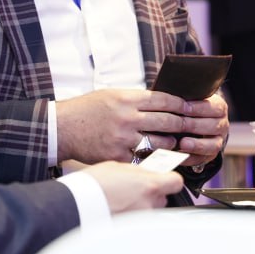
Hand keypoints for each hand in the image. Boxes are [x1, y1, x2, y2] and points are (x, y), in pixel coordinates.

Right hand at [55, 88, 225, 164]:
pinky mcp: (117, 156)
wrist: (63, 128)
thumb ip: (136, 100)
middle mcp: (127, 117)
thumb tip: (162, 103)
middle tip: (192, 126)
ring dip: (170, 143)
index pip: (164, 100)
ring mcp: (123, 138)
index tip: (190, 107)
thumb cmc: (87, 110)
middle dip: (183, 124)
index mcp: (127, 99)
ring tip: (175, 142)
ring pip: (159, 142)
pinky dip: (151, 158)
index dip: (181, 104)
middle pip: (167, 121)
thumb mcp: (112, 95)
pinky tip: (157, 157)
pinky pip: (143, 158)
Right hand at [82, 161, 183, 211]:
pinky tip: (117, 209)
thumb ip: (138, 170)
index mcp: (149, 185)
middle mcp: (149, 204)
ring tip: (122, 200)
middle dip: (151, 193)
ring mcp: (141, 219)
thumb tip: (147, 171)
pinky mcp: (131, 230)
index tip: (164, 178)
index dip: (170, 179)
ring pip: (149, 209)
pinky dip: (130, 217)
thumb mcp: (117, 166)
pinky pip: (137, 221)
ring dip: (141, 205)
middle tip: (133, 189)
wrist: (76, 203)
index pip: (175, 182)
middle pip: (162, 197)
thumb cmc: (92, 184)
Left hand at [174, 92, 227, 167]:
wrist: (195, 125)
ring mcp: (218, 141)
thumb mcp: (190, 99)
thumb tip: (172, 94)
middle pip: (214, 126)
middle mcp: (222, 125)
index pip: (215, 107)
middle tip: (180, 124)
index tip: (184, 107)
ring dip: (197, 145)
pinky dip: (190, 158)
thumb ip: (185, 97)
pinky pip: (202, 159)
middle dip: (195, 125)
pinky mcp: (210, 155)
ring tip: (182, 144)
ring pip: (213, 145)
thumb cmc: (188, 109)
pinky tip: (178, 155)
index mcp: (219, 108)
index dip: (199, 108)